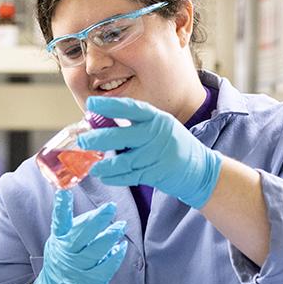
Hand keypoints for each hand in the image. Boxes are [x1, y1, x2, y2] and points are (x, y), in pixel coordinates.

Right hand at [32, 189, 127, 283]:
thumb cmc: (63, 259)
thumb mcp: (61, 241)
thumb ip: (74, 228)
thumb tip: (96, 214)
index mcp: (59, 238)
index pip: (59, 219)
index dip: (61, 205)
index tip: (63, 190)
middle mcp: (66, 251)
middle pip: (83, 232)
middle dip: (98, 218)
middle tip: (111, 207)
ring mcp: (78, 266)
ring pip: (96, 249)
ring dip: (111, 235)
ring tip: (121, 225)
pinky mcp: (89, 279)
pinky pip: (106, 265)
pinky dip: (115, 255)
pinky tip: (122, 247)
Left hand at [78, 96, 221, 208]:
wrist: (200, 168)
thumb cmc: (172, 145)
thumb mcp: (159, 127)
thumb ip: (135, 125)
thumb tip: (100, 125)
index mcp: (157, 118)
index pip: (130, 108)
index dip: (108, 106)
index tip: (90, 105)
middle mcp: (157, 134)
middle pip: (121, 136)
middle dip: (98, 139)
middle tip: (83, 141)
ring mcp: (157, 155)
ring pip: (124, 161)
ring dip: (105, 165)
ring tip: (92, 167)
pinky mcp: (157, 173)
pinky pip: (130, 176)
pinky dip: (115, 178)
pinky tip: (104, 177)